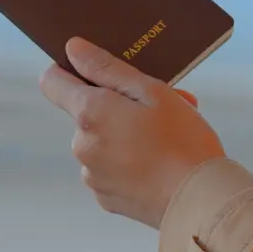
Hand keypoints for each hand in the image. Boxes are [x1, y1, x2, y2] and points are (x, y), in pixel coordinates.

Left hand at [38, 37, 226, 227]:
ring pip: (102, 141)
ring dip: (127, 135)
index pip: (53, 82)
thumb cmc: (183, 142)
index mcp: (89, 113)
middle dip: (118, 106)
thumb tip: (72, 49)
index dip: (69, 70)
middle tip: (160, 108)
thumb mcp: (151, 92)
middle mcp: (81, 145)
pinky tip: (160, 164)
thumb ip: (107, 68)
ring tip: (168, 139)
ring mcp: (92, 175)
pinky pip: (111, 169)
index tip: (94, 71)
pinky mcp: (105, 198)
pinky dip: (129, 163)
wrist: (200, 202)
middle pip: (87, 113)